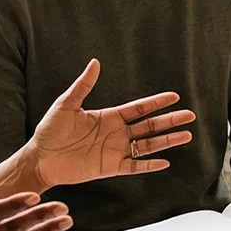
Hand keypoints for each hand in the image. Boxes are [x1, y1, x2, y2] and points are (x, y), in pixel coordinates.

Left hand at [24, 60, 195, 187]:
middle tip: (190, 116)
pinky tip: (165, 161)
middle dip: (170, 121)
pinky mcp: (110, 168)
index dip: (156, 103)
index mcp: (109, 117)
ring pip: (147, 145)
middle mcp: (116, 134)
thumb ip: (83, 86)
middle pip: (150, 126)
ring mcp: (115, 151)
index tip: (174, 97)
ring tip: (186, 136)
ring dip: (166, 141)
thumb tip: (95, 62)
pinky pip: (134, 166)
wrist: (40, 159)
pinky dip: (149, 165)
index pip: (139, 108)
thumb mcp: (66, 104)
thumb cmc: (50, 130)